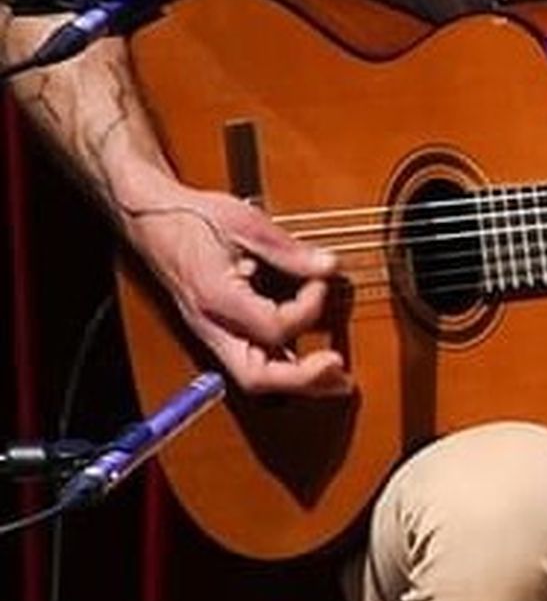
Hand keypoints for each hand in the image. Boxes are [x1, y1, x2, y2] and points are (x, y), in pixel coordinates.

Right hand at [124, 185, 350, 396]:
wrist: (151, 221)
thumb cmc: (192, 219)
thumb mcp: (244, 223)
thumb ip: (288, 249)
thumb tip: (327, 265)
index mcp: (216, 297)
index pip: (272, 327)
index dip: (308, 308)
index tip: (321, 282)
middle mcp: (211, 325)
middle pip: (257, 375)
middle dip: (302, 379)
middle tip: (341, 373)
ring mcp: (211, 333)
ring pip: (252, 376)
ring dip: (296, 381)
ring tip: (334, 378)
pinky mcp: (216, 331)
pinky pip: (249, 360)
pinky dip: (281, 368)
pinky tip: (306, 363)